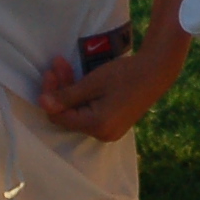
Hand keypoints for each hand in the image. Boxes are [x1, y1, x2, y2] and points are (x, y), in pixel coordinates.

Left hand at [36, 35, 189, 143]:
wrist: (158, 69)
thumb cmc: (125, 74)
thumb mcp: (93, 82)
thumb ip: (66, 96)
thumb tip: (41, 104)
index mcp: (97, 126)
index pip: (60, 116)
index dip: (50, 96)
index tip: (49, 73)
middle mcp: (102, 134)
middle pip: (69, 114)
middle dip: (60, 90)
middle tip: (57, 65)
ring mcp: (109, 130)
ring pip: (79, 113)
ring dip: (70, 91)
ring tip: (65, 66)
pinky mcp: (114, 123)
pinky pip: (90, 113)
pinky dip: (83, 97)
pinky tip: (80, 80)